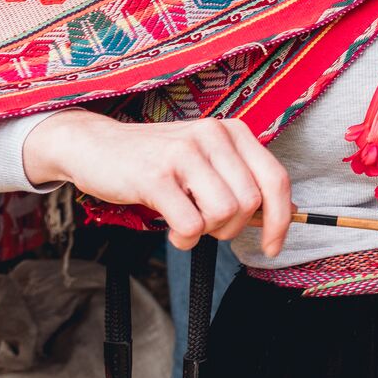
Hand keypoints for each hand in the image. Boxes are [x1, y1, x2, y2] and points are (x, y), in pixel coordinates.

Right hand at [22, 109, 293, 257]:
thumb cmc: (156, 160)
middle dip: (232, 228)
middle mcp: (213, 135)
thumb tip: (273, 219)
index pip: (275, 179)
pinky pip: (190, 224)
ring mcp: (184, 153)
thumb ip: (238, 181)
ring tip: (187, 223)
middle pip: (250, 202)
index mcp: (232, 131)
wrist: (96, 146)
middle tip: (207, 225)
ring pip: (224, 213)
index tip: (272, 246)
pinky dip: (185, 238)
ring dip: (207, 232)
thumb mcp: (204, 160)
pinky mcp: (156, 176)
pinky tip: (172, 228)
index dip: (281, 219)